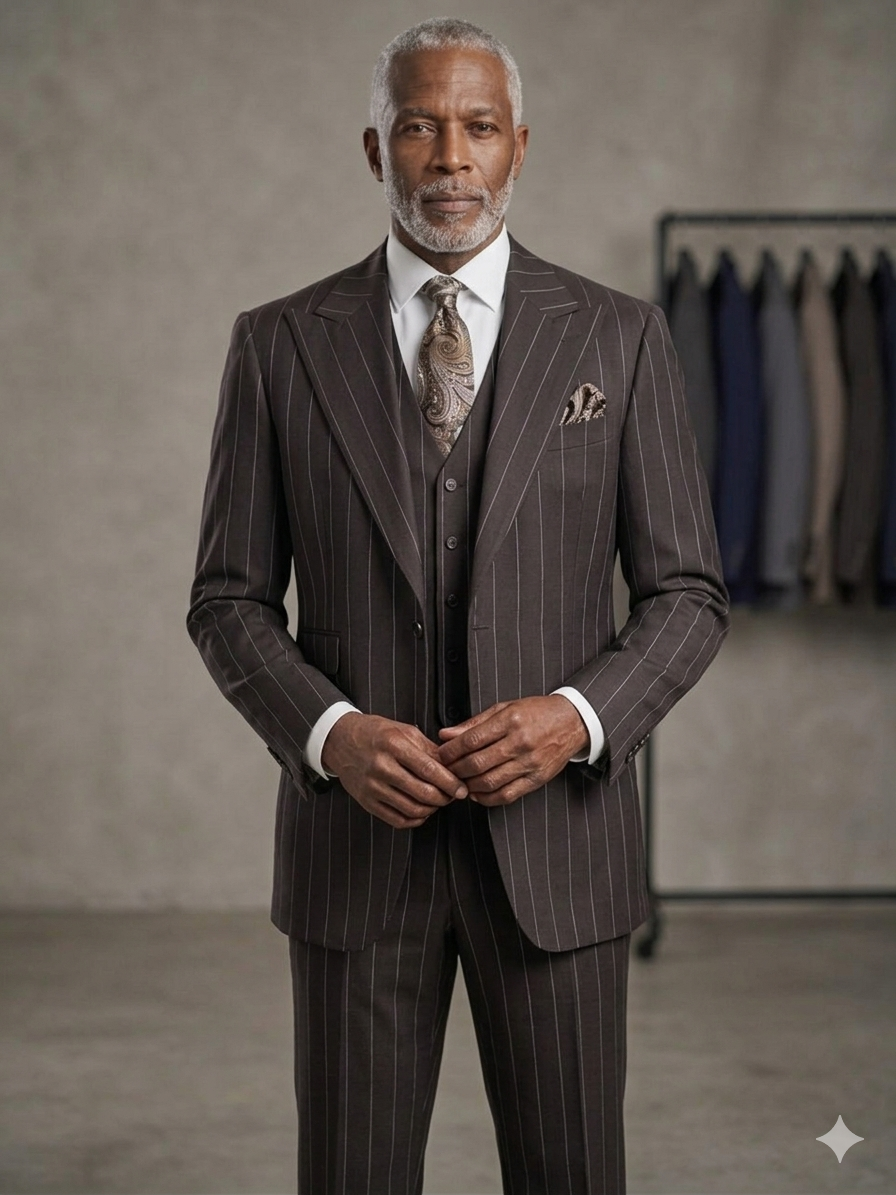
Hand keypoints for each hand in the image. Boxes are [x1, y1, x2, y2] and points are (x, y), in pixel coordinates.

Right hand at [321, 713, 467, 829]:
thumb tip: (452, 767)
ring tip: (438, 801)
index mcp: (394, 745)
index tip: (462, 789)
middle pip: (423, 792)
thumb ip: (429, 749)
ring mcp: (372, 786)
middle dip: (444, 798)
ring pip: (412, 809)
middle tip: (452, 796)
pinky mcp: (367, 802)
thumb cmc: (375, 733)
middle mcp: (382, 766)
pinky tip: (421, 811)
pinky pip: (397, 819)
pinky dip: (415, 819)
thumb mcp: (403, 731)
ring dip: (432, 809)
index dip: (450, 783)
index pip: (430, 770)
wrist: (340, 740)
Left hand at [436, 695, 588, 805]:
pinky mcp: (537, 779)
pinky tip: (477, 793)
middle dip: (455, 769)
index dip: (451, 751)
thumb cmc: (537, 713)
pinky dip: (486, 798)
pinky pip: (506, 795)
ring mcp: (530, 763)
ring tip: (459, 781)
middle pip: (477, 763)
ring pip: (489, 782)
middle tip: (445, 770)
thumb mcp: (505, 708)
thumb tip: (446, 735)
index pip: (471, 740)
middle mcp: (520, 742)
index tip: (441, 754)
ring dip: (468, 785)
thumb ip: (474, 723)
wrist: (572, 722)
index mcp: (510, 720)